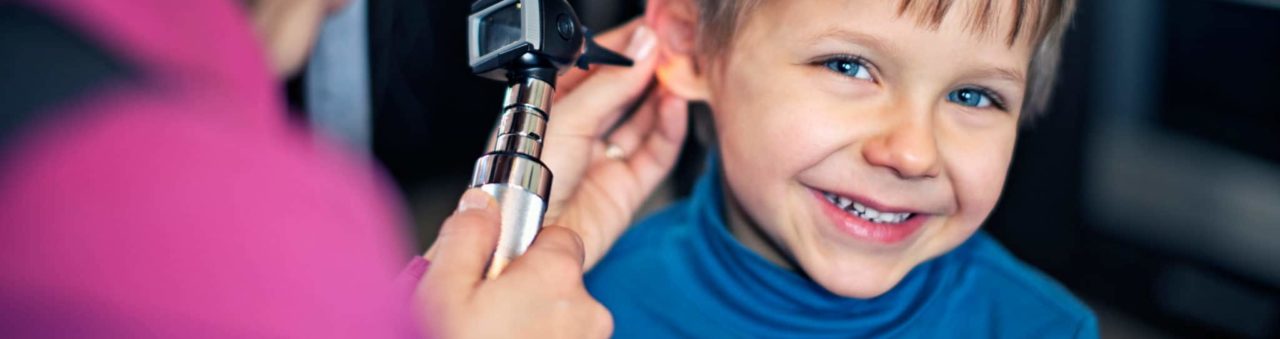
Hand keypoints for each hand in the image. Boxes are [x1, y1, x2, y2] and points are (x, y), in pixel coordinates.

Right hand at [415, 190, 611, 338]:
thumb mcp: (441, 291)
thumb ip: (467, 237)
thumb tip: (481, 205)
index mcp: (556, 277)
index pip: (559, 237)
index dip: (524, 250)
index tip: (496, 268)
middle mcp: (585, 311)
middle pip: (561, 281)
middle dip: (527, 291)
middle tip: (482, 314)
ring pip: (561, 319)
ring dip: (532, 325)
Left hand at [541, 19, 689, 269]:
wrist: (524, 239)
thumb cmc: (521, 182)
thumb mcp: (566, 117)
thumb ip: (610, 84)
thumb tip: (642, 49)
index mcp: (551, 106)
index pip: (594, 66)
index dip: (623, 47)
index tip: (651, 29)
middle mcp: (578, 131)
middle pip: (622, 91)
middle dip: (648, 68)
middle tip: (673, 48)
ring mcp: (602, 158)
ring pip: (643, 119)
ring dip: (662, 95)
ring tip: (679, 72)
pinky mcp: (625, 187)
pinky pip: (656, 152)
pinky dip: (669, 129)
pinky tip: (675, 105)